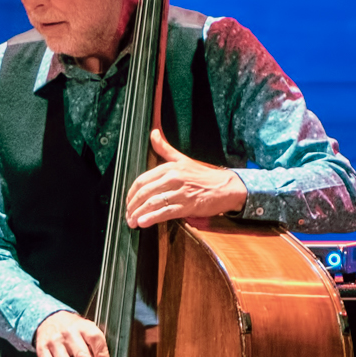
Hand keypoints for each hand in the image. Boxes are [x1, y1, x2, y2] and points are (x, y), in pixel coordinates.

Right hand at [34, 310, 109, 356]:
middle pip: (81, 354)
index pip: (94, 338)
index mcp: (83, 327)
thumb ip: (95, 344)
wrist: (47, 317)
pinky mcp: (42, 350)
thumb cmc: (71, 327)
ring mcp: (54, 342)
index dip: (101, 353)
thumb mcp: (86, 328)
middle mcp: (68, 334)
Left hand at [125, 129, 245, 228]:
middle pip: (144, 193)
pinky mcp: (188, 205)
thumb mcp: (182, 159)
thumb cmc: (204, 175)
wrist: (227, 187)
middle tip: (128, 215)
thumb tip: (153, 134)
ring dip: (139, 214)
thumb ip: (165, 148)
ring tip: (133, 222)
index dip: (131, 194)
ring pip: (152, 203)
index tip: (128, 202)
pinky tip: (144, 223)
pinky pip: (165, 212)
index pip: (142, 181)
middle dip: (132, 206)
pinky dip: (152, 218)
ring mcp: (180, 192)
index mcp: (170, 167)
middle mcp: (173, 178)